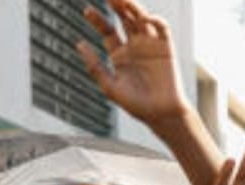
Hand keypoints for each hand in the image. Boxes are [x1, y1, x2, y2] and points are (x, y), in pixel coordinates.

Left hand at [79, 1, 186, 123]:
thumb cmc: (136, 105)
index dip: (97, 20)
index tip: (87, 12)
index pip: (107, 30)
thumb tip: (79, 44)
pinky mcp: (165, 47)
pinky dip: (155, 19)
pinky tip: (145, 18)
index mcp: (119, 55)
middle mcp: (134, 47)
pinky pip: (161, 28)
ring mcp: (150, 45)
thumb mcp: (110, 87)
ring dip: (133, 6)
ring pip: (140, 18)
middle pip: (124, 18)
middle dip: (116, 5)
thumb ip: (95, 66)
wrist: (161, 114)